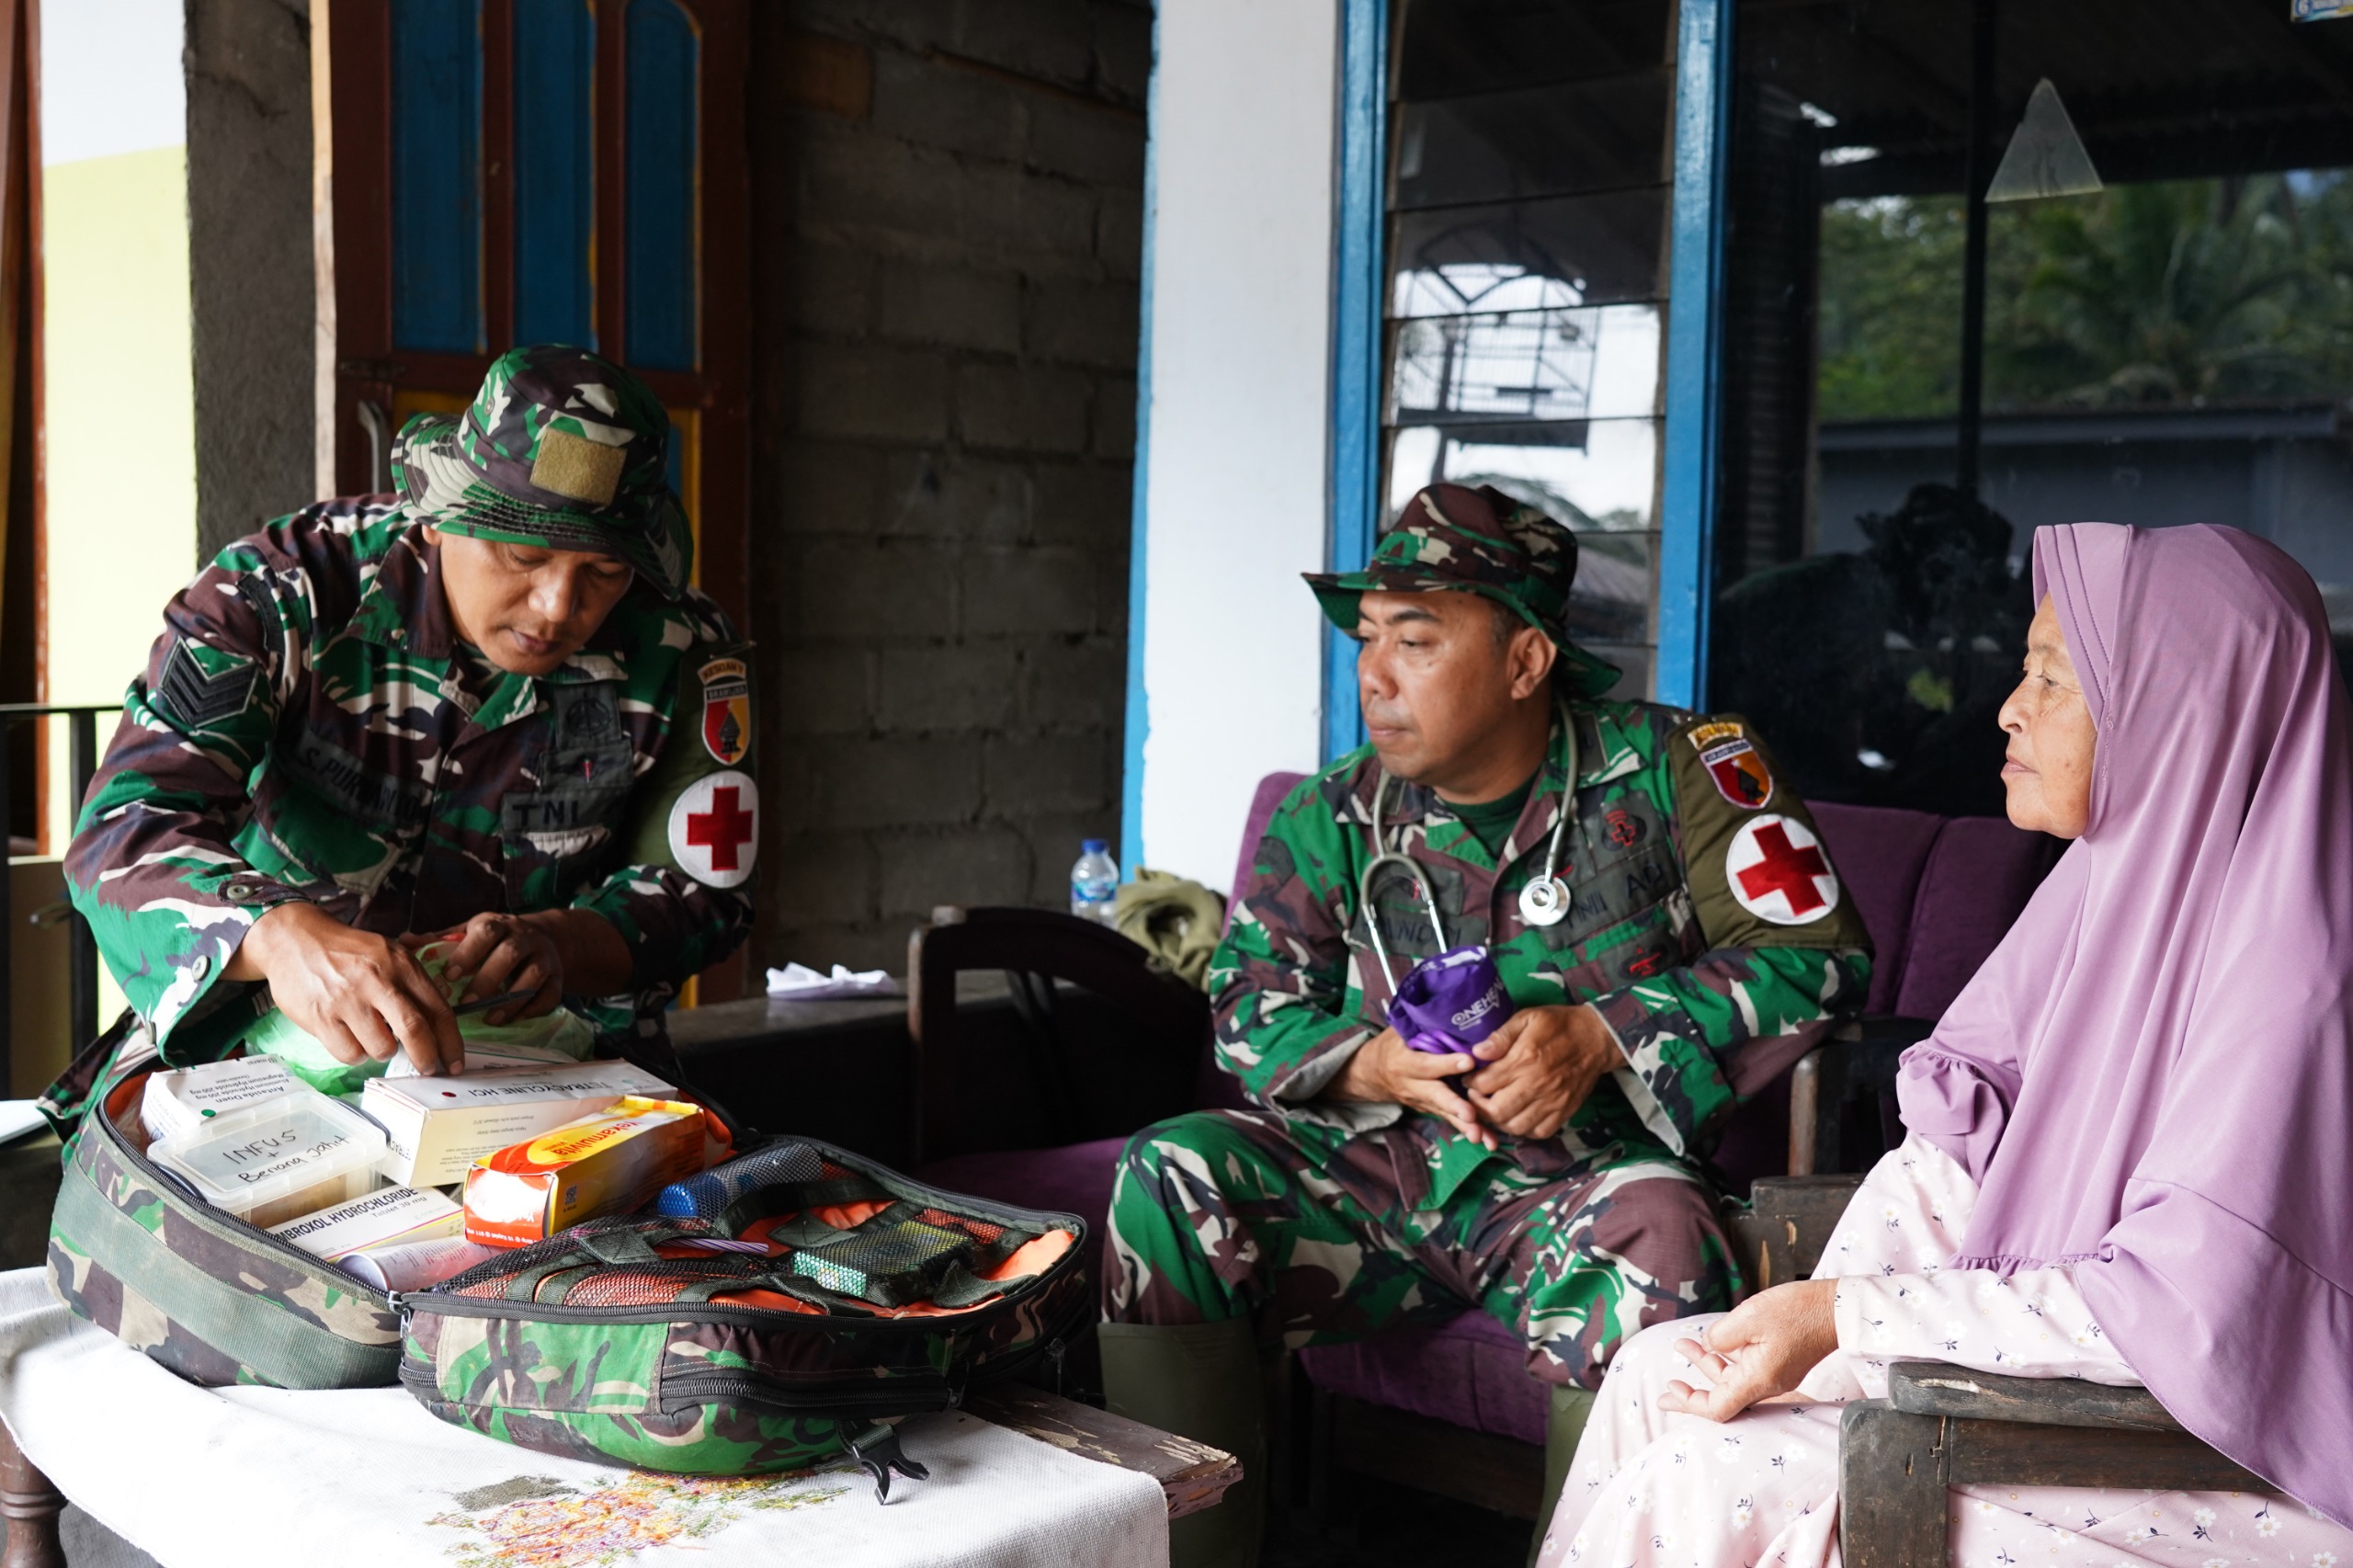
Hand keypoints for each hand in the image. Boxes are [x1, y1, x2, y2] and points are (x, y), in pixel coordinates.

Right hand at [227, 902, 462, 1075]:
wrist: (295, 938)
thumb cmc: (348, 951)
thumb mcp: (389, 953)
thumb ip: (413, 983)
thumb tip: (439, 1025)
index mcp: (401, 964)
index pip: (438, 1010)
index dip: (451, 1042)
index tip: (455, 1062)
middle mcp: (377, 980)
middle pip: (414, 1031)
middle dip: (427, 1058)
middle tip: (429, 1069)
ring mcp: (347, 1000)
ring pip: (381, 1048)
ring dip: (383, 1052)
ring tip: (374, 1038)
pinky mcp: (320, 1017)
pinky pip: (349, 1054)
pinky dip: (355, 1054)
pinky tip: (350, 1038)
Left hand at [402, 913, 565, 1023]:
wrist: (543, 937)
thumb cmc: (495, 941)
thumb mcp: (469, 933)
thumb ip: (440, 940)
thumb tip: (403, 941)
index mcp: (498, 925)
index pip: (486, 932)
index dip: (468, 953)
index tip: (450, 974)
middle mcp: (525, 937)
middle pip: (511, 953)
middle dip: (489, 978)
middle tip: (468, 1002)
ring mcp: (545, 957)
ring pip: (534, 975)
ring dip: (511, 999)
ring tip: (491, 1019)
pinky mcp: (558, 977)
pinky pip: (550, 995)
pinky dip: (532, 1009)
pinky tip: (513, 1020)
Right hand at [1327, 1026, 1493, 1148]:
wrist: (1371, 1074)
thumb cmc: (1392, 1045)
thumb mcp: (1399, 1030)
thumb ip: (1420, 1023)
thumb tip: (1450, 1006)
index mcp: (1404, 1062)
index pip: (1426, 1063)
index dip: (1445, 1063)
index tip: (1468, 1061)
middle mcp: (1413, 1085)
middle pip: (1436, 1096)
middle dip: (1454, 1106)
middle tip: (1472, 1114)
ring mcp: (1423, 1101)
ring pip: (1445, 1114)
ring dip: (1464, 1127)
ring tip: (1483, 1137)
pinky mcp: (1433, 1110)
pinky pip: (1451, 1121)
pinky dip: (1469, 1132)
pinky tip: (1488, 1142)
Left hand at [1460, 1004, 1620, 1139]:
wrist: (1597, 1038)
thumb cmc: (1558, 1025)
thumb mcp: (1528, 1018)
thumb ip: (1501, 1036)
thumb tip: (1477, 1052)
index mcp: (1524, 1059)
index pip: (1485, 1083)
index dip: (1470, 1083)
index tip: (1469, 1078)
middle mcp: (1537, 1084)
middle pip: (1496, 1111)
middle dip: (1479, 1107)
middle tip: (1477, 1097)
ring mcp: (1552, 1102)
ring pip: (1515, 1127)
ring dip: (1499, 1121)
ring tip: (1495, 1106)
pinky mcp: (1564, 1112)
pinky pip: (1538, 1133)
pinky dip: (1524, 1129)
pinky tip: (1518, 1115)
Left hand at [1658, 1279, 1839, 1421]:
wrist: (1836, 1309)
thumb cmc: (1796, 1311)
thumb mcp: (1748, 1316)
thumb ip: (1720, 1336)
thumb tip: (1710, 1346)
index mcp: (1758, 1379)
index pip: (1718, 1407)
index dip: (1690, 1404)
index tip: (1668, 1394)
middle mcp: (1766, 1383)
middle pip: (1722, 1396)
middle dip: (1692, 1389)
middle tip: (1666, 1387)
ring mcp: (1774, 1374)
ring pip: (1733, 1378)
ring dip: (1706, 1363)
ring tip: (1682, 1344)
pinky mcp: (1779, 1364)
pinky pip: (1745, 1367)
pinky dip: (1725, 1357)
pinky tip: (1710, 1341)